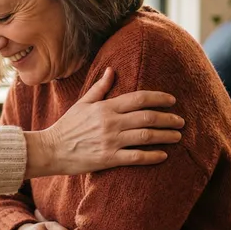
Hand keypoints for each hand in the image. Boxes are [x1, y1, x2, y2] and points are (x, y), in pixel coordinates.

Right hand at [24, 67, 183, 177]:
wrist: (50, 149)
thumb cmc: (67, 126)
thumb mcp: (82, 103)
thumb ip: (100, 87)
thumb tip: (113, 70)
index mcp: (105, 107)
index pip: (139, 98)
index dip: (159, 98)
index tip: (172, 100)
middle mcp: (110, 123)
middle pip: (148, 117)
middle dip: (168, 118)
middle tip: (181, 121)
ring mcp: (110, 141)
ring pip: (145, 137)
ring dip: (165, 136)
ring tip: (177, 136)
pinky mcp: (108, 159)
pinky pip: (135, 157)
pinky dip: (152, 156)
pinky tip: (164, 155)